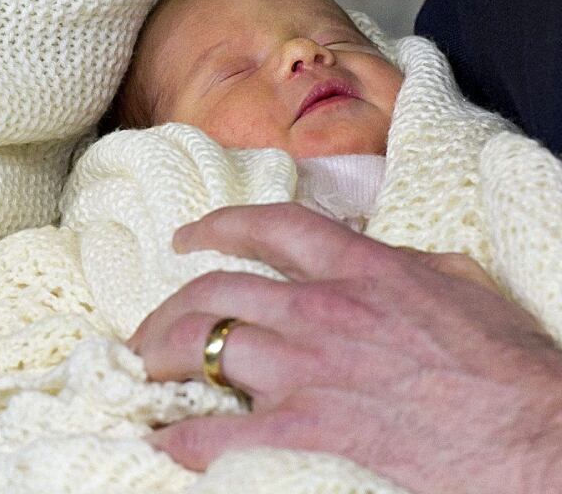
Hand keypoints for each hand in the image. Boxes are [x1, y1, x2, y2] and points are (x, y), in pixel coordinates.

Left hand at [128, 203, 561, 493]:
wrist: (534, 440)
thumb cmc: (510, 369)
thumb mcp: (460, 287)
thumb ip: (403, 264)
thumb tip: (373, 253)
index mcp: (361, 269)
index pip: (270, 227)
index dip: (218, 225)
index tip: (189, 237)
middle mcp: (321, 310)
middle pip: (215, 291)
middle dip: (170, 307)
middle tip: (152, 327)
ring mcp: (307, 369)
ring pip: (201, 345)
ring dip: (160, 358)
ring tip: (143, 371)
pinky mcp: (304, 429)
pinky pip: (218, 430)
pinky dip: (181, 436)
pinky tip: (164, 439)